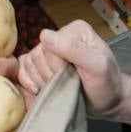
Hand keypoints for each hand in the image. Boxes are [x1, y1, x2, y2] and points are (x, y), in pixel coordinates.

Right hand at [15, 20, 130, 124]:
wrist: (108, 102)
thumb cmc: (107, 84)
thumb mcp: (98, 67)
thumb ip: (74, 49)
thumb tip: (44, 35)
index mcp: (75, 30)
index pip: (50, 45)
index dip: (57, 66)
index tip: (75, 77)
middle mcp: (60, 36)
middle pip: (38, 55)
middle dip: (50, 76)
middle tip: (68, 84)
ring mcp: (48, 50)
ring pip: (29, 64)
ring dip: (41, 81)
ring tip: (59, 88)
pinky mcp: (40, 64)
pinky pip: (22, 69)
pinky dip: (27, 82)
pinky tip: (40, 90)